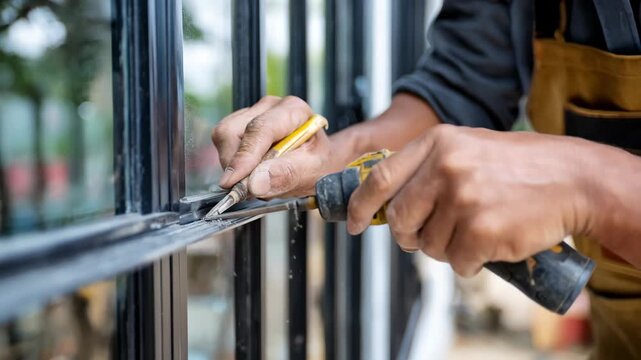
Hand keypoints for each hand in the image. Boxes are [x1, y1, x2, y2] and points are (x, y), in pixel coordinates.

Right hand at [211, 95, 336, 197]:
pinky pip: (224, 145)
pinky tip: (252, 172)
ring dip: (233, 166)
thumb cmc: (318, 163)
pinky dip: (233, 165)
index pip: (259, 129)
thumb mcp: (311, 171)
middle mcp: (269, 107)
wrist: (317, 161)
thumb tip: (254, 184)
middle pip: (232, 131)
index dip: (243, 158)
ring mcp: (251, 113)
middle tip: (249, 189)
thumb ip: (285, 175)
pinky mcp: (239, 126)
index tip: (233, 182)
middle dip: (234, 165)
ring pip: (224, 138)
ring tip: (257, 180)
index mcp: (293, 110)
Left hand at [347, 125, 595, 275]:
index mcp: (436, 143)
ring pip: (429, 245)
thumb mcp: (465, 148)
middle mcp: (445, 168)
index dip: (360, 206)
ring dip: (447, 247)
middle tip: (425, 236)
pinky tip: (490, 242)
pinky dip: (471, 261)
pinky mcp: (482, 230)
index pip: (379, 179)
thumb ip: (425, 169)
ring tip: (475, 229)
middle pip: (400, 219)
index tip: (354, 223)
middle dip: (408, 236)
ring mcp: (463, 199)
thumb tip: (386, 205)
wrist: (573, 177)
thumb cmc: (517, 166)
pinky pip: (458, 263)